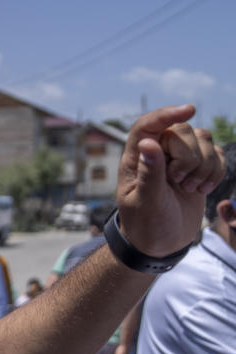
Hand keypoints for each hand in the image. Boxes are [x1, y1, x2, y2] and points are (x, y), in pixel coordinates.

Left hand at [117, 105, 223, 255]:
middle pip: (182, 130)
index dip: (166, 114)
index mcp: (135, 159)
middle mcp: (157, 153)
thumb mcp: (146, 202)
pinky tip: (203, 189)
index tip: (189, 110)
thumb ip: (149, 173)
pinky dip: (217, 171)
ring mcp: (179, 159)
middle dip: (189, 156)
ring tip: (189, 188)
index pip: (147, 125)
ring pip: (203, 139)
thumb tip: (148, 143)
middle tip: (179, 182)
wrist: (161, 243)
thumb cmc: (146, 224)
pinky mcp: (198, 168)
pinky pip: (217, 154)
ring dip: (204, 165)